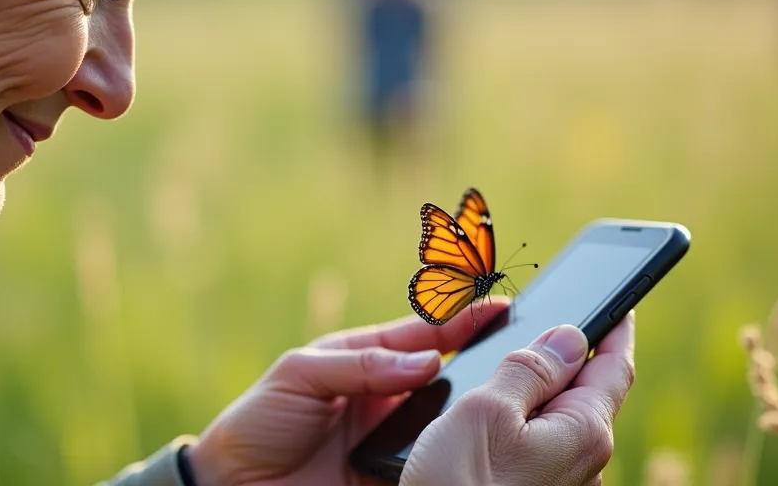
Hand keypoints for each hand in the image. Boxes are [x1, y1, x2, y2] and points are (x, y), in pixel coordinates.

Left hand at [187, 302, 508, 485]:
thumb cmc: (258, 422)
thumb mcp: (300, 375)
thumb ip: (360, 364)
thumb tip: (426, 360)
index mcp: (364, 360)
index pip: (420, 335)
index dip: (459, 320)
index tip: (498, 308)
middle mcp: (386, 397)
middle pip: (445, 375)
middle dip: (481, 362)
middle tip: (520, 350)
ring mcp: (394, 439)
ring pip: (447, 421)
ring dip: (473, 411)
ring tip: (507, 397)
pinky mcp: (394, 476)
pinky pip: (432, 463)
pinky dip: (454, 455)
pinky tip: (474, 448)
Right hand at [401, 312, 636, 485]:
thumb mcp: (485, 411)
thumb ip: (529, 368)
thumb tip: (569, 337)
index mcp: (583, 431)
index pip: (615, 366)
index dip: (616, 327)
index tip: (620, 300)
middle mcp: (584, 462)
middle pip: (585, 392)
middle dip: (567, 357)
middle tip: (546, 323)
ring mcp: (560, 483)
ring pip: (557, 420)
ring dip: (536, 390)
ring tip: (505, 367)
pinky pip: (538, 445)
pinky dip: (521, 420)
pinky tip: (489, 416)